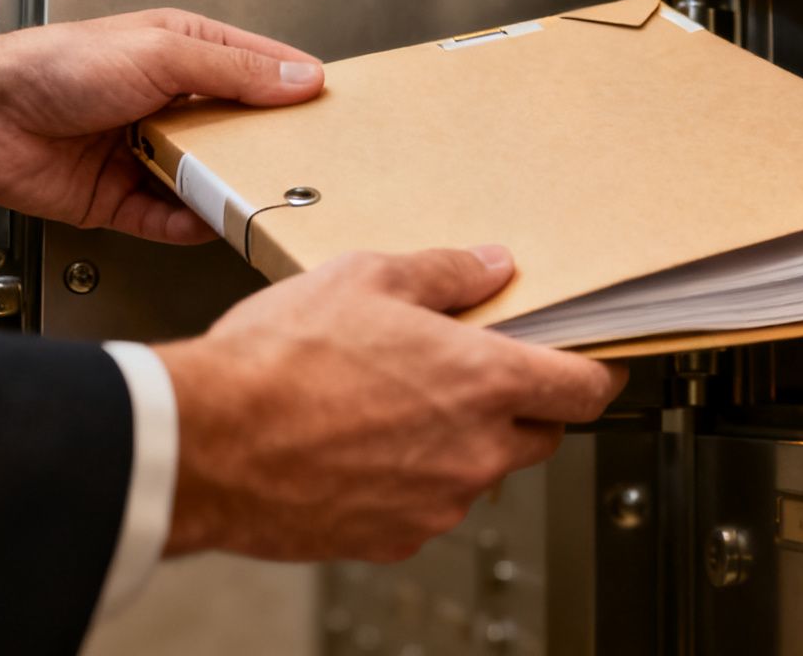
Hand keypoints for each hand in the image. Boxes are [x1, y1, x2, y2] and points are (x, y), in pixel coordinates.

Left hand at [0, 9, 323, 242]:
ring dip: (229, 188)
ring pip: (206, 178)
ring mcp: (144, 152)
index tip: (328, 107)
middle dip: (267, 147)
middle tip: (307, 162)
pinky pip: (168, 219)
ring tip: (264, 197)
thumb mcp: (162, 52)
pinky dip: (190, 224)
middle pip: (236, 130)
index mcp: (180, 52)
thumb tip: (297, 77)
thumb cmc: (54, 65)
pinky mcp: (120, 199)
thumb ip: (234, 69)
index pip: (254, 68)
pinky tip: (209, 223)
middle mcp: (166, 102)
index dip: (291, 86)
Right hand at [153, 245, 626, 561]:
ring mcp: (437, 502)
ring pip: (480, 472)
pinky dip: (412, 480)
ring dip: (459, 443)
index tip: (590, 365)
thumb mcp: (366, 277)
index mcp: (485, 381)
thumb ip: (445, 273)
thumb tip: (489, 265)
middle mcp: (475, 450)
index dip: (595, 373)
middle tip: (469, 373)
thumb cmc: (279, 361)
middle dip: (520, 406)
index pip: (585, 388)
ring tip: (392, 405)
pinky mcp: (394, 538)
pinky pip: (428, 506)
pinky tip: (362, 445)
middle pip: (540, 434)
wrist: (207, 443)